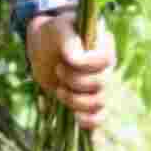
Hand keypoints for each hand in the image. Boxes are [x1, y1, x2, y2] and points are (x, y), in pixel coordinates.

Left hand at [25, 11, 115, 131]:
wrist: (43, 47)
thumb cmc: (53, 33)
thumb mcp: (58, 28)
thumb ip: (69, 42)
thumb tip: (77, 59)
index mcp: (103, 45)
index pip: (106, 60)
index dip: (86, 65)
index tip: (64, 61)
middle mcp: (105, 67)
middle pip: (101, 84)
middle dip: (74, 81)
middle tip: (57, 69)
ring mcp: (98, 85)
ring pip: (99, 103)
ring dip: (76, 101)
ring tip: (59, 90)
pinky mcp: (88, 100)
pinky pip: (99, 117)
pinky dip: (90, 122)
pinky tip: (76, 118)